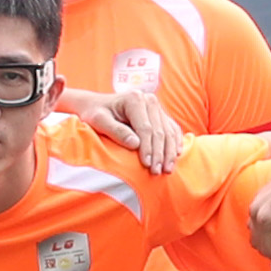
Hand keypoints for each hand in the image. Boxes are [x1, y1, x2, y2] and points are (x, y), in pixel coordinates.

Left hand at [63, 80, 184, 171]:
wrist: (97, 106)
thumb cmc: (95, 114)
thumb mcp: (98, 121)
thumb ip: (115, 131)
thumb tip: (135, 144)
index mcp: (134, 99)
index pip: (145, 128)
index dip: (147, 148)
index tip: (146, 165)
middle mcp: (148, 100)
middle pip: (159, 131)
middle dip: (159, 154)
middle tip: (156, 172)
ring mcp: (156, 107)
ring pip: (169, 132)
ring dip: (169, 152)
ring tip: (167, 170)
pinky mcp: (160, 114)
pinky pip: (172, 129)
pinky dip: (175, 143)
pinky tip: (175, 156)